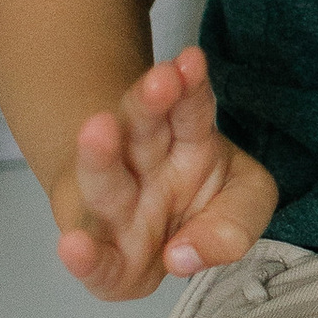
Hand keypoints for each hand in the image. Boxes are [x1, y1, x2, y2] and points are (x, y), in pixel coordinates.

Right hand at [53, 48, 277, 299]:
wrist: (149, 235)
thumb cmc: (202, 211)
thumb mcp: (245, 203)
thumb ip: (237, 222)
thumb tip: (184, 254)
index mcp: (187, 141)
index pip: (191, 107)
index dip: (191, 85)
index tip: (190, 59)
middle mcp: (144, 165)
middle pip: (144, 127)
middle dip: (150, 102)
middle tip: (160, 79)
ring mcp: (117, 207)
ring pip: (107, 178)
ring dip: (102, 155)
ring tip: (98, 129)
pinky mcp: (102, 254)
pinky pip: (96, 258)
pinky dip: (84, 254)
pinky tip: (72, 247)